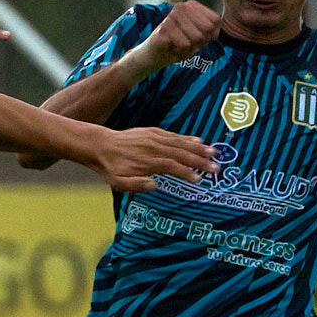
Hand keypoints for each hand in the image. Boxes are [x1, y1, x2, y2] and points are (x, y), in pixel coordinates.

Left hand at [87, 126, 217, 192]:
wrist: (100, 145)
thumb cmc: (110, 167)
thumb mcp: (118, 182)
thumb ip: (136, 185)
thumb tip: (155, 185)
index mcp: (147, 162)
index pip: (171, 167)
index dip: (186, 173)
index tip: (198, 179)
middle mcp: (153, 148)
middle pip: (180, 154)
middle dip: (199, 161)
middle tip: (215, 167)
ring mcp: (154, 137)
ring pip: (179, 143)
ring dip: (198, 148)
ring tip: (213, 152)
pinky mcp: (152, 131)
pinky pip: (173, 135)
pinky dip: (186, 138)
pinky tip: (197, 140)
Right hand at [145, 0, 220, 66]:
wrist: (154, 55)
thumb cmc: (179, 44)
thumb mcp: (199, 36)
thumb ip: (211, 30)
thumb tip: (214, 32)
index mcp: (191, 5)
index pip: (215, 20)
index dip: (211, 35)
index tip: (199, 38)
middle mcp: (181, 7)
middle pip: (207, 29)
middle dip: (201, 42)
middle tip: (188, 43)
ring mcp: (171, 16)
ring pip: (197, 37)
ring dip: (190, 48)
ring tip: (179, 45)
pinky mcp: (163, 29)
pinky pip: (185, 45)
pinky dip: (181, 52)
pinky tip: (172, 48)